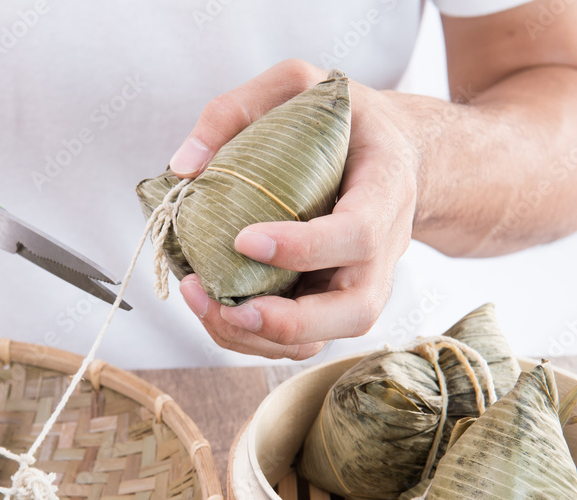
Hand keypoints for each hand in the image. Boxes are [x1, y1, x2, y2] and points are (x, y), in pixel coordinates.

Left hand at [169, 60, 417, 359]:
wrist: (392, 153)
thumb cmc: (345, 120)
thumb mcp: (298, 84)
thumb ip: (239, 108)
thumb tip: (184, 164)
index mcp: (386, 189)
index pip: (358, 233)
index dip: (305, 247)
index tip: (244, 239)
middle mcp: (384, 250)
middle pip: (355, 310)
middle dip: (288, 321)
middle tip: (229, 307)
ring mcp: (361, 283)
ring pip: (321, 338)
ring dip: (258, 336)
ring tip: (203, 303)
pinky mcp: (332, 302)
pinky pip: (297, 338)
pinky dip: (251, 335)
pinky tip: (212, 305)